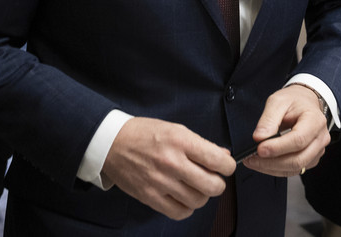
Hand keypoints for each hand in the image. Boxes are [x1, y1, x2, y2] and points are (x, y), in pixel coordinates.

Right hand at [101, 117, 234, 220]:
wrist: (112, 143)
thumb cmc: (143, 134)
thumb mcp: (175, 129)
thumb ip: (200, 144)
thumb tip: (223, 155)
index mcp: (180, 141)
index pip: (218, 160)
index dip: (228, 165)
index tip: (225, 166)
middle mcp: (172, 163)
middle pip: (213, 186)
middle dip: (218, 183)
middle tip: (213, 178)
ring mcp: (161, 182)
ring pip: (198, 201)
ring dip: (202, 195)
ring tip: (195, 187)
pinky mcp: (150, 197)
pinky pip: (180, 212)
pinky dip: (187, 207)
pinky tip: (183, 197)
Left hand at [241, 84, 330, 176]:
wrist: (304, 103)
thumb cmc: (293, 101)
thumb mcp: (278, 101)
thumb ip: (268, 119)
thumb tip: (259, 138)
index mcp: (315, 121)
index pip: (298, 140)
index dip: (278, 147)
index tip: (259, 149)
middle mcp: (320, 138)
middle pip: (298, 159)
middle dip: (271, 162)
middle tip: (251, 159)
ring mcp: (317, 151)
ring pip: (295, 168)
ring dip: (272, 168)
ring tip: (253, 161)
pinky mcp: (311, 159)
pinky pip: (294, 170)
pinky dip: (276, 169)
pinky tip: (263, 163)